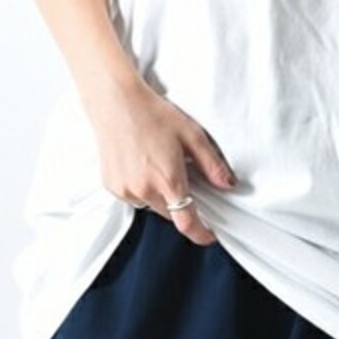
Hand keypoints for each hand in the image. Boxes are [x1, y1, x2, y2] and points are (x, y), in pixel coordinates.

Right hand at [83, 73, 236, 245]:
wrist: (116, 103)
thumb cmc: (154, 114)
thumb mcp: (191, 135)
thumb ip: (211, 164)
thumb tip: (227, 185)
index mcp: (168, 179)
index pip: (186, 222)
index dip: (202, 233)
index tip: (210, 235)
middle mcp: (144, 190)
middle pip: (170, 213)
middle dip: (182, 204)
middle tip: (184, 177)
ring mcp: (125, 190)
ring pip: (151, 205)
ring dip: (160, 195)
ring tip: (159, 164)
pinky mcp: (111, 186)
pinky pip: (133, 197)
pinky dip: (142, 188)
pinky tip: (142, 164)